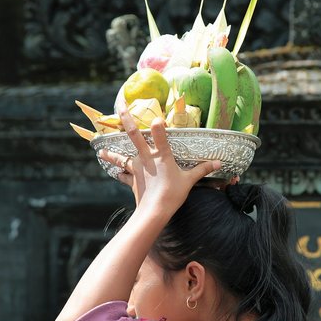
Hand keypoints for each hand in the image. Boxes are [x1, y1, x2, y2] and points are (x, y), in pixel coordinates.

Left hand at [99, 101, 220, 211]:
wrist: (154, 212)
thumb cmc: (173, 194)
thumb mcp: (190, 181)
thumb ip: (202, 169)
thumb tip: (219, 163)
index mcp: (162, 156)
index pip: (160, 137)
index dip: (158, 127)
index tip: (156, 117)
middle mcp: (147, 158)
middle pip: (134, 136)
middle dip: (127, 121)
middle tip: (120, 108)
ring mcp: (137, 169)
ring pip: (122, 157)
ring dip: (112, 153)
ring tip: (101, 149)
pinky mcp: (132, 180)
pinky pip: (123, 175)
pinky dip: (119, 172)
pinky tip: (113, 171)